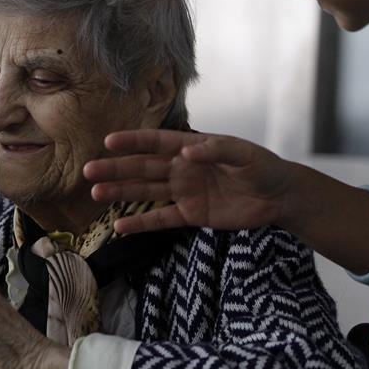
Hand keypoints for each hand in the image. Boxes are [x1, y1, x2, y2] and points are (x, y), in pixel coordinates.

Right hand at [85, 129, 292, 233]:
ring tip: (96, 193)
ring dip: (121, 193)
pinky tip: (119, 227)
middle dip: (116, 168)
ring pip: (146, 192)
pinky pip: (162, 219)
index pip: (156, 142)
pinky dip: (141, 223)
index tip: (108, 142)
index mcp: (192, 148)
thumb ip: (217, 150)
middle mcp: (182, 168)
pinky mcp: (192, 215)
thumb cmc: (263, 167)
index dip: (133, 141)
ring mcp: (185, 192)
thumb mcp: (244, 154)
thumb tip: (188, 152)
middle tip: (89, 170)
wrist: (278, 197)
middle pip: (143, 168)